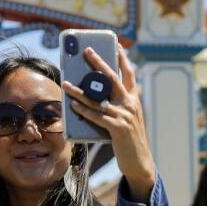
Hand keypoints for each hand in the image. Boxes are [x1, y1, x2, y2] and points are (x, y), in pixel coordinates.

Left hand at [62, 46, 155, 200]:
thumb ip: (115, 105)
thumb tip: (92, 95)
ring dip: (79, 90)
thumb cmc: (129, 139)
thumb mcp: (126, 117)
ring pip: (98, 98)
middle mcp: (130, 104)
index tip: (116, 44)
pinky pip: (97, 116)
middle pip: (112, 78)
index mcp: (134, 99)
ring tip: (66, 83)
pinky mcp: (117, 128)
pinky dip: (83, 110)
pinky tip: (73, 105)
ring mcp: (124, 115)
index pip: (129, 74)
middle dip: (99, 63)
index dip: (123, 58)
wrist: (140, 161)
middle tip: (87, 51)